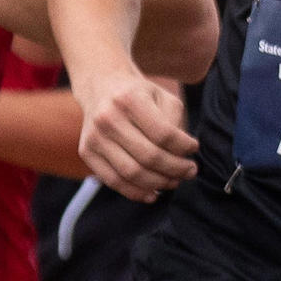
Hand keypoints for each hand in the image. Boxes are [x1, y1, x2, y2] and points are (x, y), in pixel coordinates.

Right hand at [78, 68, 199, 198]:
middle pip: (149, 156)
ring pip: (131, 173)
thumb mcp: (162, 96)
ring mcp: (94, 137)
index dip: (183, 147)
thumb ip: (175, 122)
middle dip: (175, 169)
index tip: (194, 149)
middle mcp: (108, 118)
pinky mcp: (86, 152)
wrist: (101, 86)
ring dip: (158, 183)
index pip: (163, 134)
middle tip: (190, 171)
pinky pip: (113, 181)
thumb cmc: (139, 95)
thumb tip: (182, 155)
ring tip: (174, 181)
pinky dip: (136, 192)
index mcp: (130, 99)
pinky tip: (153, 193)